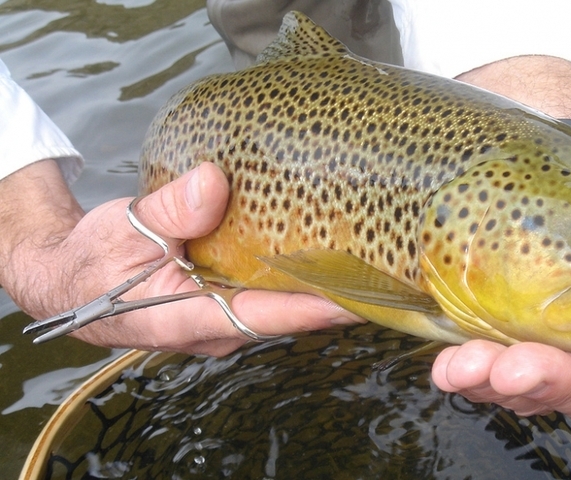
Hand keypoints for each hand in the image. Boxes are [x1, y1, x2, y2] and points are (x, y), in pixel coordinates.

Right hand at [0, 161, 361, 355]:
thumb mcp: (120, 230)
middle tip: (381, 271)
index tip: (360, 298)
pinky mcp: (220, 305)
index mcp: (188, 319)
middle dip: (330, 297)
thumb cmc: (91, 261)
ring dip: (317, 286)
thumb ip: (169, 210)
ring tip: (365, 259)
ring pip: (278, 306)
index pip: (265, 316)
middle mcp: (213, 329)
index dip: (314, 309)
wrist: (67, 279)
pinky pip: (265, 295)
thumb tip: (214, 183)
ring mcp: (219, 321)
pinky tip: (320, 253)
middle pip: (285, 315)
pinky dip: (292, 277)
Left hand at [431, 139, 570, 420]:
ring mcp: (538, 346)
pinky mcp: (488, 340)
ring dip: (501, 380)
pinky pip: (479, 375)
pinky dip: (465, 374)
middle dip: (554, 382)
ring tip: (476, 362)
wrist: (518, 157)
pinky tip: (451, 367)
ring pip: (527, 390)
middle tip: (521, 368)